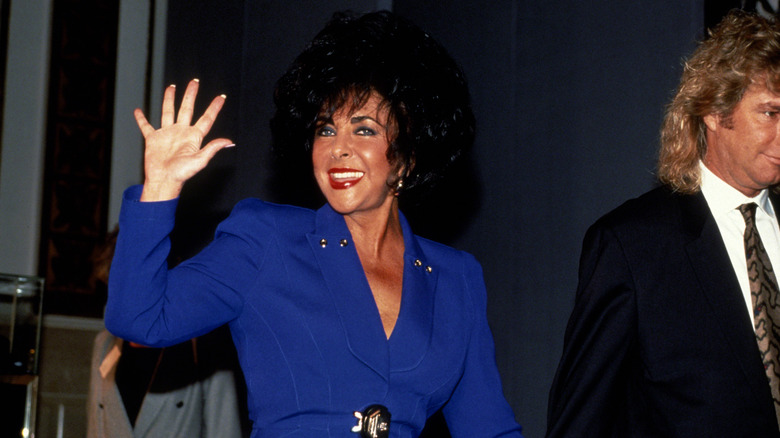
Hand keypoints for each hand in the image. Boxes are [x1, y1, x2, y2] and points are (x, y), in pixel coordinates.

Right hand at [134, 79, 233, 200]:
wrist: (163, 181)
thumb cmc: (182, 174)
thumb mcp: (200, 160)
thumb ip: (212, 148)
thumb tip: (229, 141)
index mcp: (194, 137)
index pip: (207, 118)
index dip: (215, 107)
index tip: (222, 96)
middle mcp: (181, 132)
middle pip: (187, 108)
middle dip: (191, 94)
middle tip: (194, 81)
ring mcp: (167, 134)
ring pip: (168, 112)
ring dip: (169, 99)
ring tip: (171, 86)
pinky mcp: (153, 139)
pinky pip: (146, 126)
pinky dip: (141, 119)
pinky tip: (138, 110)